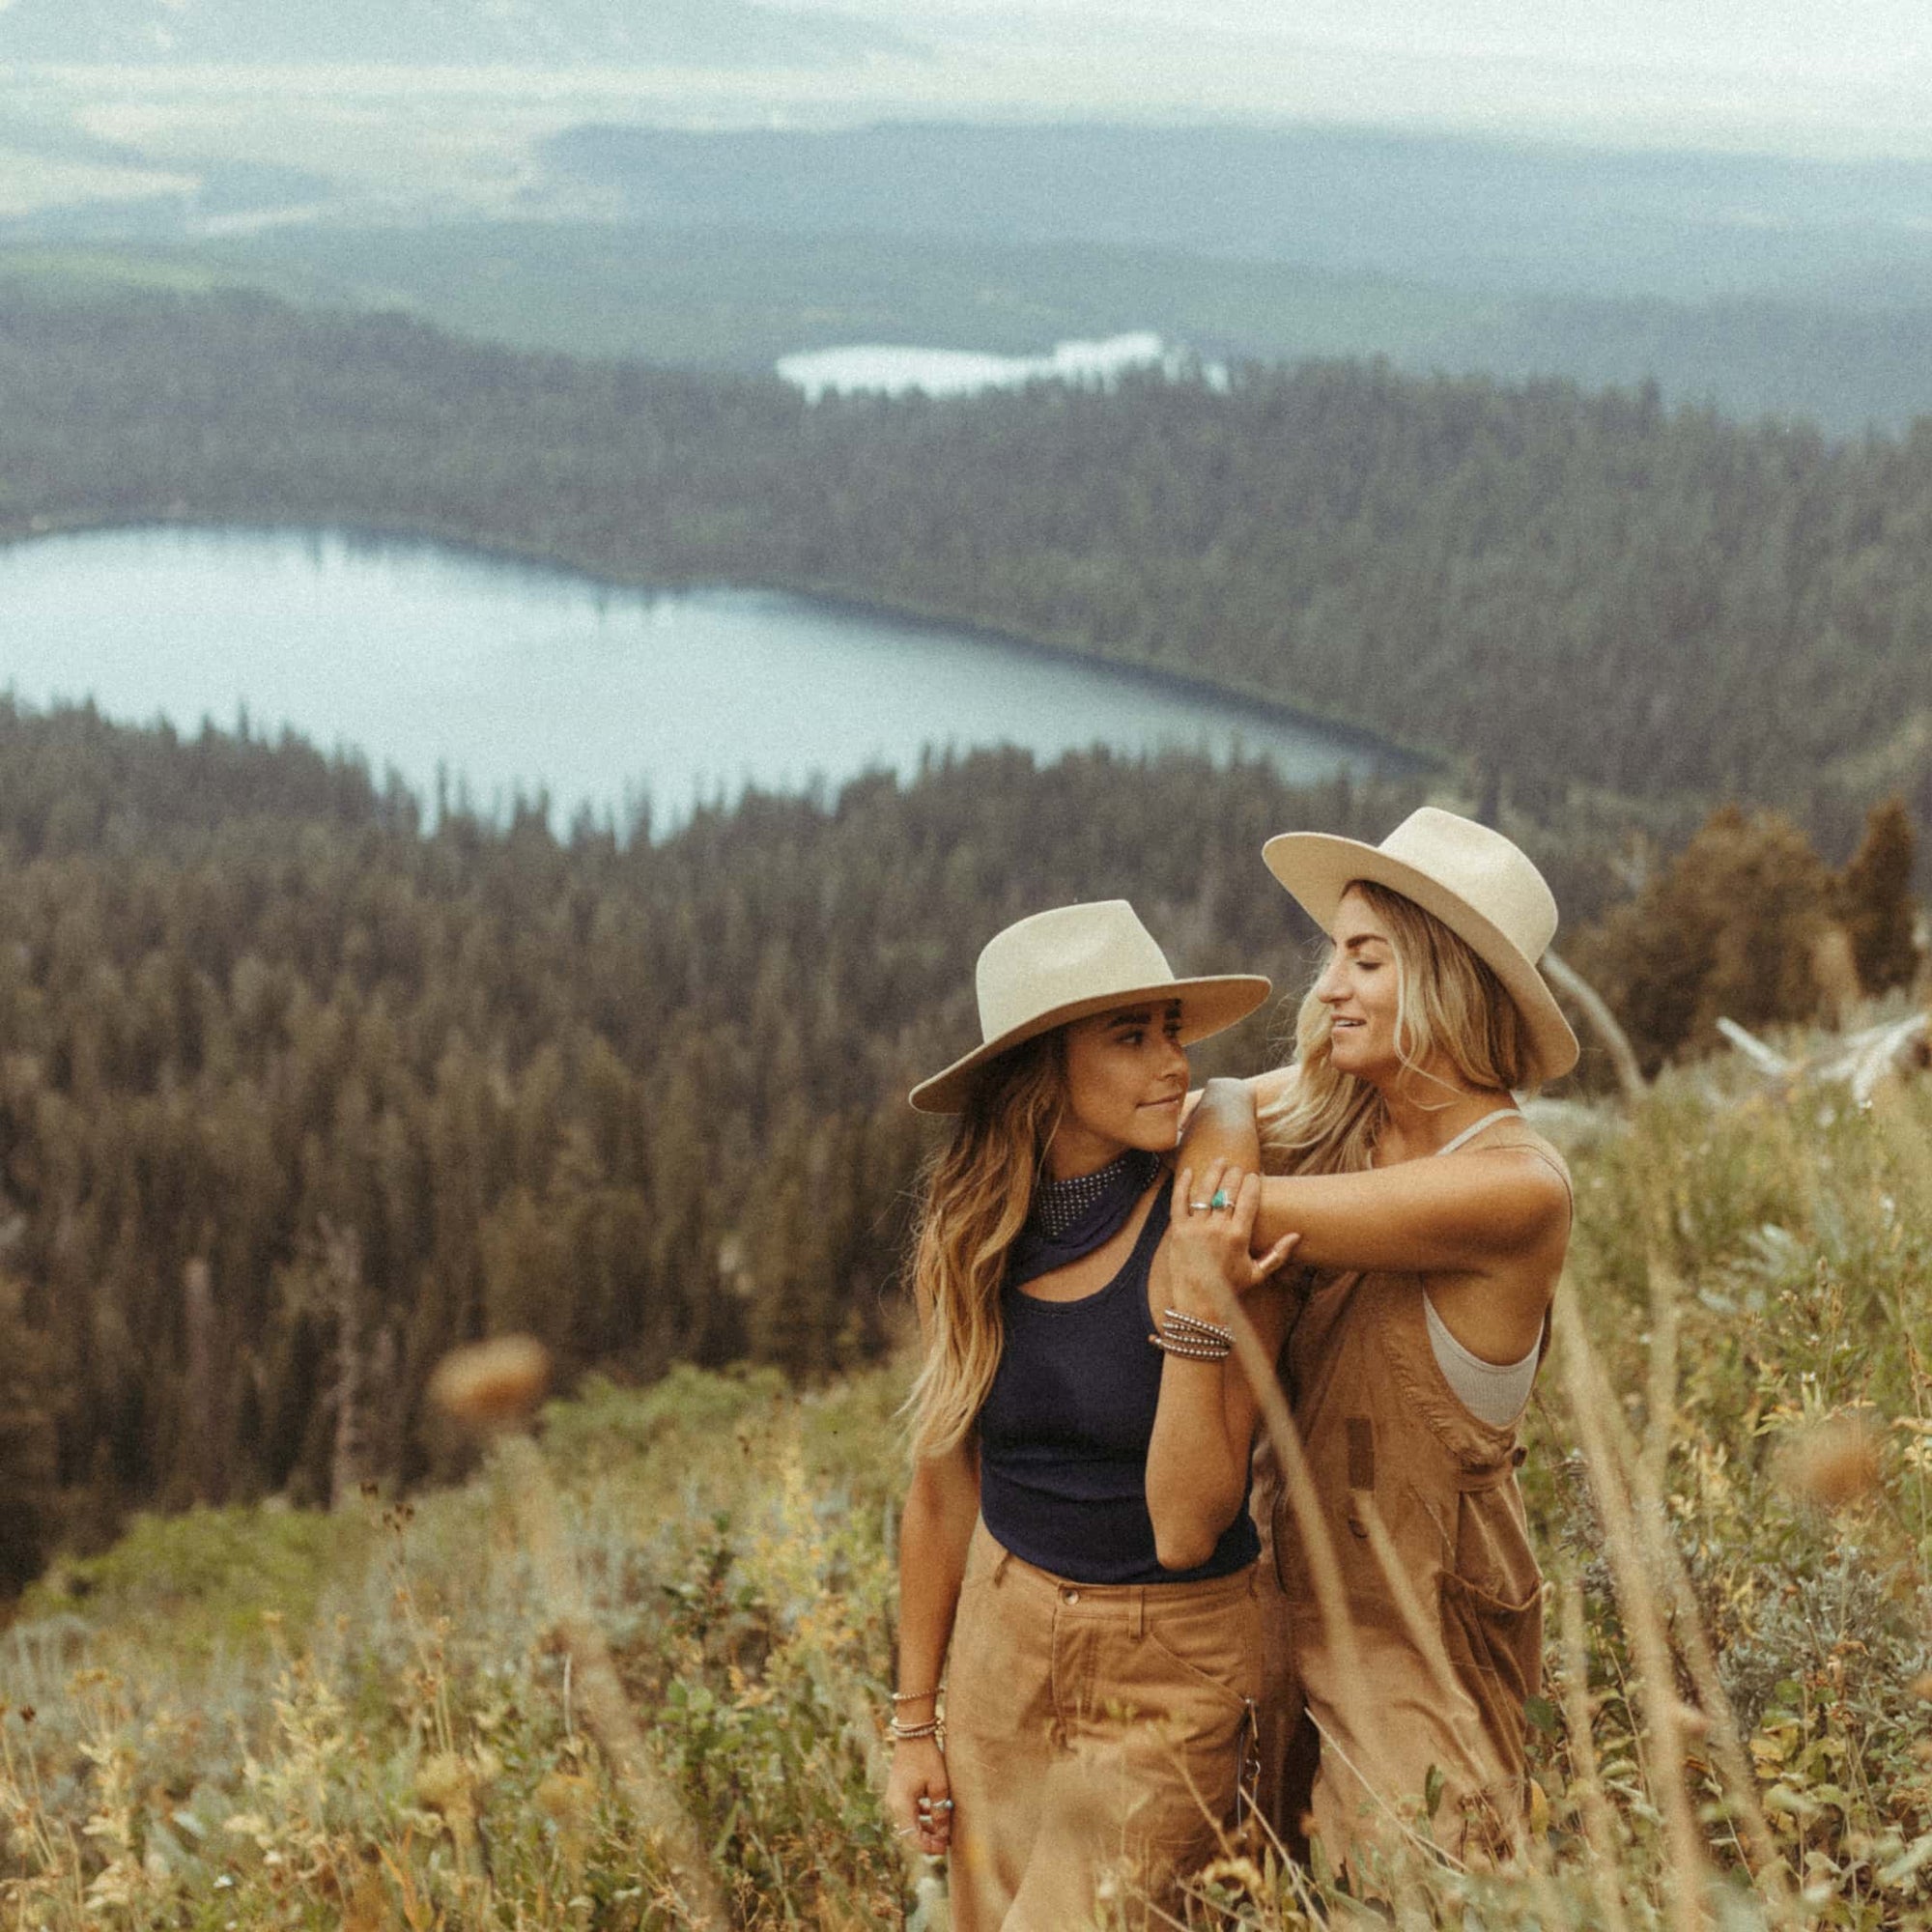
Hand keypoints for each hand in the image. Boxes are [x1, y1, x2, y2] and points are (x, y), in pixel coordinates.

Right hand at [885, 1735, 952, 1855]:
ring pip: (909, 1822)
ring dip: (925, 1828)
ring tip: (943, 1829)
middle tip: (945, 1842)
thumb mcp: (939, 1785)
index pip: (912, 1838)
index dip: (928, 1847)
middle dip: (927, 1839)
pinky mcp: (898, 1791)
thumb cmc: (927, 1758)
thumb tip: (943, 1833)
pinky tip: (934, 1813)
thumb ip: (940, 1811)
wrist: (913, 1733)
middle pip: (909, 1832)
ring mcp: (894, 1797)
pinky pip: (908, 1811)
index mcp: (902, 1805)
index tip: (944, 1848)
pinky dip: (921, 1816)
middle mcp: (894, 1804)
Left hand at [1169, 1160, 1299, 1314]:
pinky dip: (1183, 1184)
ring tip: (1220, 1161)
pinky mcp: (1178, 1230)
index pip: (1248, 1199)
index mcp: (1239, 1236)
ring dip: (1214, 1172)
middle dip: (1234, 1175)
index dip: (1252, 1183)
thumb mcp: (1258, 1273)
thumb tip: (1296, 1235)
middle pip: (1227, 1191)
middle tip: (1238, 1168)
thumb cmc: (1230, 1289)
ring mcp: (1196, 1228)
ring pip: (1205, 1191)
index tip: (1255, 1176)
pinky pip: (1179, 1201)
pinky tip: (1189, 1171)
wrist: (1199, 1303)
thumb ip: (1278, 1253)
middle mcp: (1217, 1228)